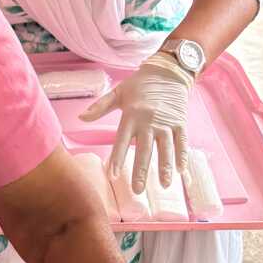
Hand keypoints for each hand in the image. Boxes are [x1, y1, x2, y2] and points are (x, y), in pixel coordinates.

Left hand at [80, 54, 192, 191]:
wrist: (168, 70)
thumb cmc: (140, 84)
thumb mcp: (118, 92)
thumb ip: (99, 107)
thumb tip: (80, 117)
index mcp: (132, 115)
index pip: (122, 141)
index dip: (117, 158)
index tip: (113, 176)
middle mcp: (149, 121)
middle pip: (144, 150)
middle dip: (141, 171)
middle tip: (137, 191)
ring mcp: (167, 123)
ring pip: (166, 148)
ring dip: (165, 168)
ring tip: (164, 185)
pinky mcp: (180, 122)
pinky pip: (182, 141)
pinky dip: (182, 156)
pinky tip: (181, 171)